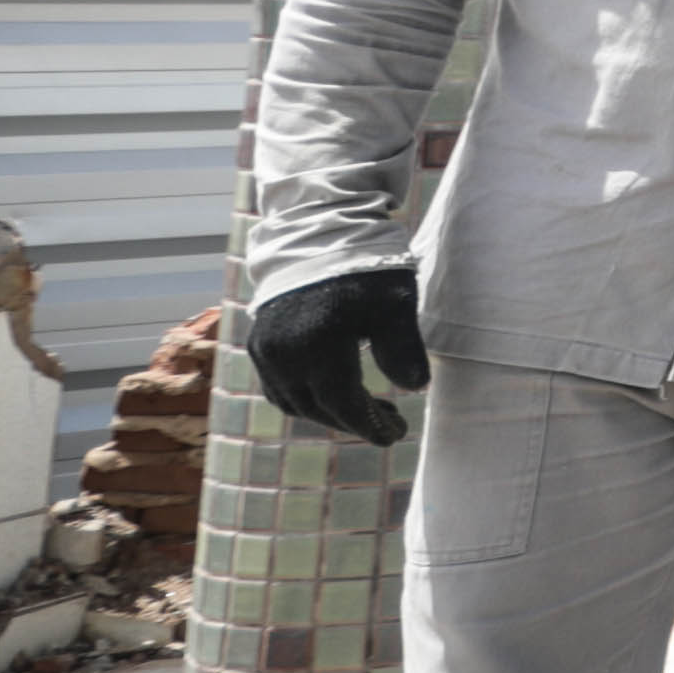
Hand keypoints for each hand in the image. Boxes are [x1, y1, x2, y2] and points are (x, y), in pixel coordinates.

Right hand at [246, 265, 429, 445]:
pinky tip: (331, 393)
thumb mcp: (393, 305)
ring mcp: (265, 350)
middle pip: (317, 408)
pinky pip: (277, 386)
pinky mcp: (258, 343)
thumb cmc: (362, 268)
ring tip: (366, 408)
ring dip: (327, 412)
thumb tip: (415, 388)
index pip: (342, 404)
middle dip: (353, 421)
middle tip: (389, 422)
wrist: (316, 236)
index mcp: (317, 347)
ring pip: (293, 401)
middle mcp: (283, 354)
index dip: (369, 425)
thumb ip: (402, 348)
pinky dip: (303, 397)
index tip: (395, 436)